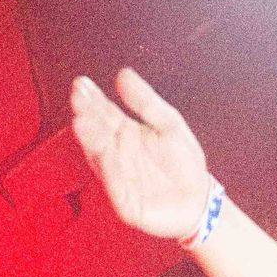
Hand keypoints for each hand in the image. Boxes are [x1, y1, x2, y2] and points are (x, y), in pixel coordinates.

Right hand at [69, 68, 213, 242]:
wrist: (198, 201)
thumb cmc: (185, 166)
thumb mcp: (169, 123)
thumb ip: (145, 100)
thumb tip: (124, 75)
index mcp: (128, 133)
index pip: (105, 112)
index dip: (93, 98)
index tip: (82, 84)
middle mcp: (119, 153)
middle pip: (99, 130)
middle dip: (87, 113)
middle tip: (78, 97)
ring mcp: (118, 175)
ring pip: (101, 154)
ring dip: (91, 138)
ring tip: (82, 120)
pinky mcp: (123, 198)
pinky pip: (113, 180)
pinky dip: (107, 166)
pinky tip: (101, 150)